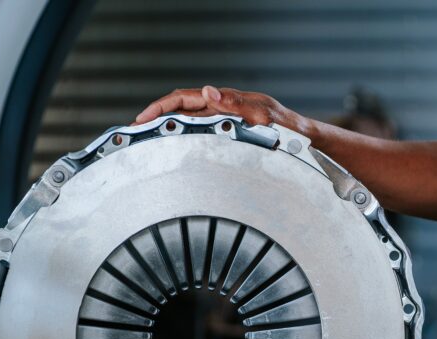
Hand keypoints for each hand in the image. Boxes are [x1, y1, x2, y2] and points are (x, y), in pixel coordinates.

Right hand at [134, 86, 307, 132]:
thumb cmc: (285, 127)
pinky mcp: (227, 131)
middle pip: (179, 108)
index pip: (183, 98)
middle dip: (155, 117)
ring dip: (166, 128)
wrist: (301, 138)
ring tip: (147, 142)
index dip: (159, 106)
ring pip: (187, 121)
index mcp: (224, 100)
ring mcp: (222, 120)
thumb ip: (234, 103)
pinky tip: (175, 148)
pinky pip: (199, 132)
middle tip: (135, 133)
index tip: (142, 118)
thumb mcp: (260, 114)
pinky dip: (183, 137)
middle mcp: (220, 107)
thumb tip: (208, 91)